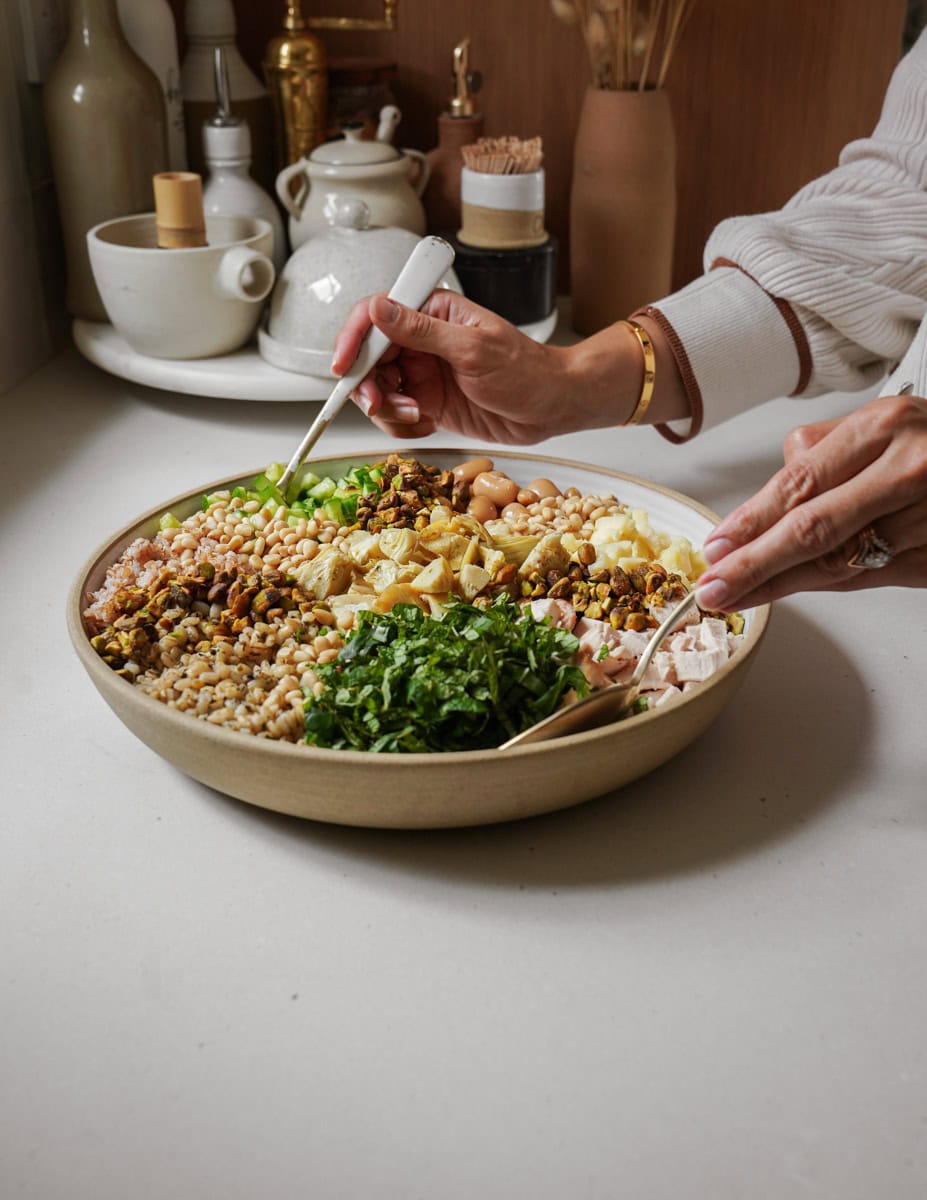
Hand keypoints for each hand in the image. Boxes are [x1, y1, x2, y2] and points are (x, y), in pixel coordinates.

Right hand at [331, 290, 574, 442]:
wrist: (551, 408)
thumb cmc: (526, 371)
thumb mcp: (473, 348)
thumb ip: (421, 330)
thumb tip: (380, 308)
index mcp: (432, 312)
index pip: (376, 316)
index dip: (353, 340)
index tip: (344, 367)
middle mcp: (422, 341)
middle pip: (369, 358)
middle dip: (369, 384)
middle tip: (381, 403)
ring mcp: (424, 373)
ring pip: (378, 390)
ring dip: (387, 409)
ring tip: (416, 416)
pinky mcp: (429, 402)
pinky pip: (396, 415)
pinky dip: (402, 426)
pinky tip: (426, 426)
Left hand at [694, 392, 926, 610]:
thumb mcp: (883, 423)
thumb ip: (823, 454)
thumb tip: (763, 502)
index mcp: (886, 427)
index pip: (800, 484)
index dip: (751, 522)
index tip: (715, 548)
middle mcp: (909, 471)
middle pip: (814, 529)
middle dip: (755, 565)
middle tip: (712, 588)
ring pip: (839, 562)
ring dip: (781, 584)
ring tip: (736, 596)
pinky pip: (867, 577)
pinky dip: (821, 586)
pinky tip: (784, 591)